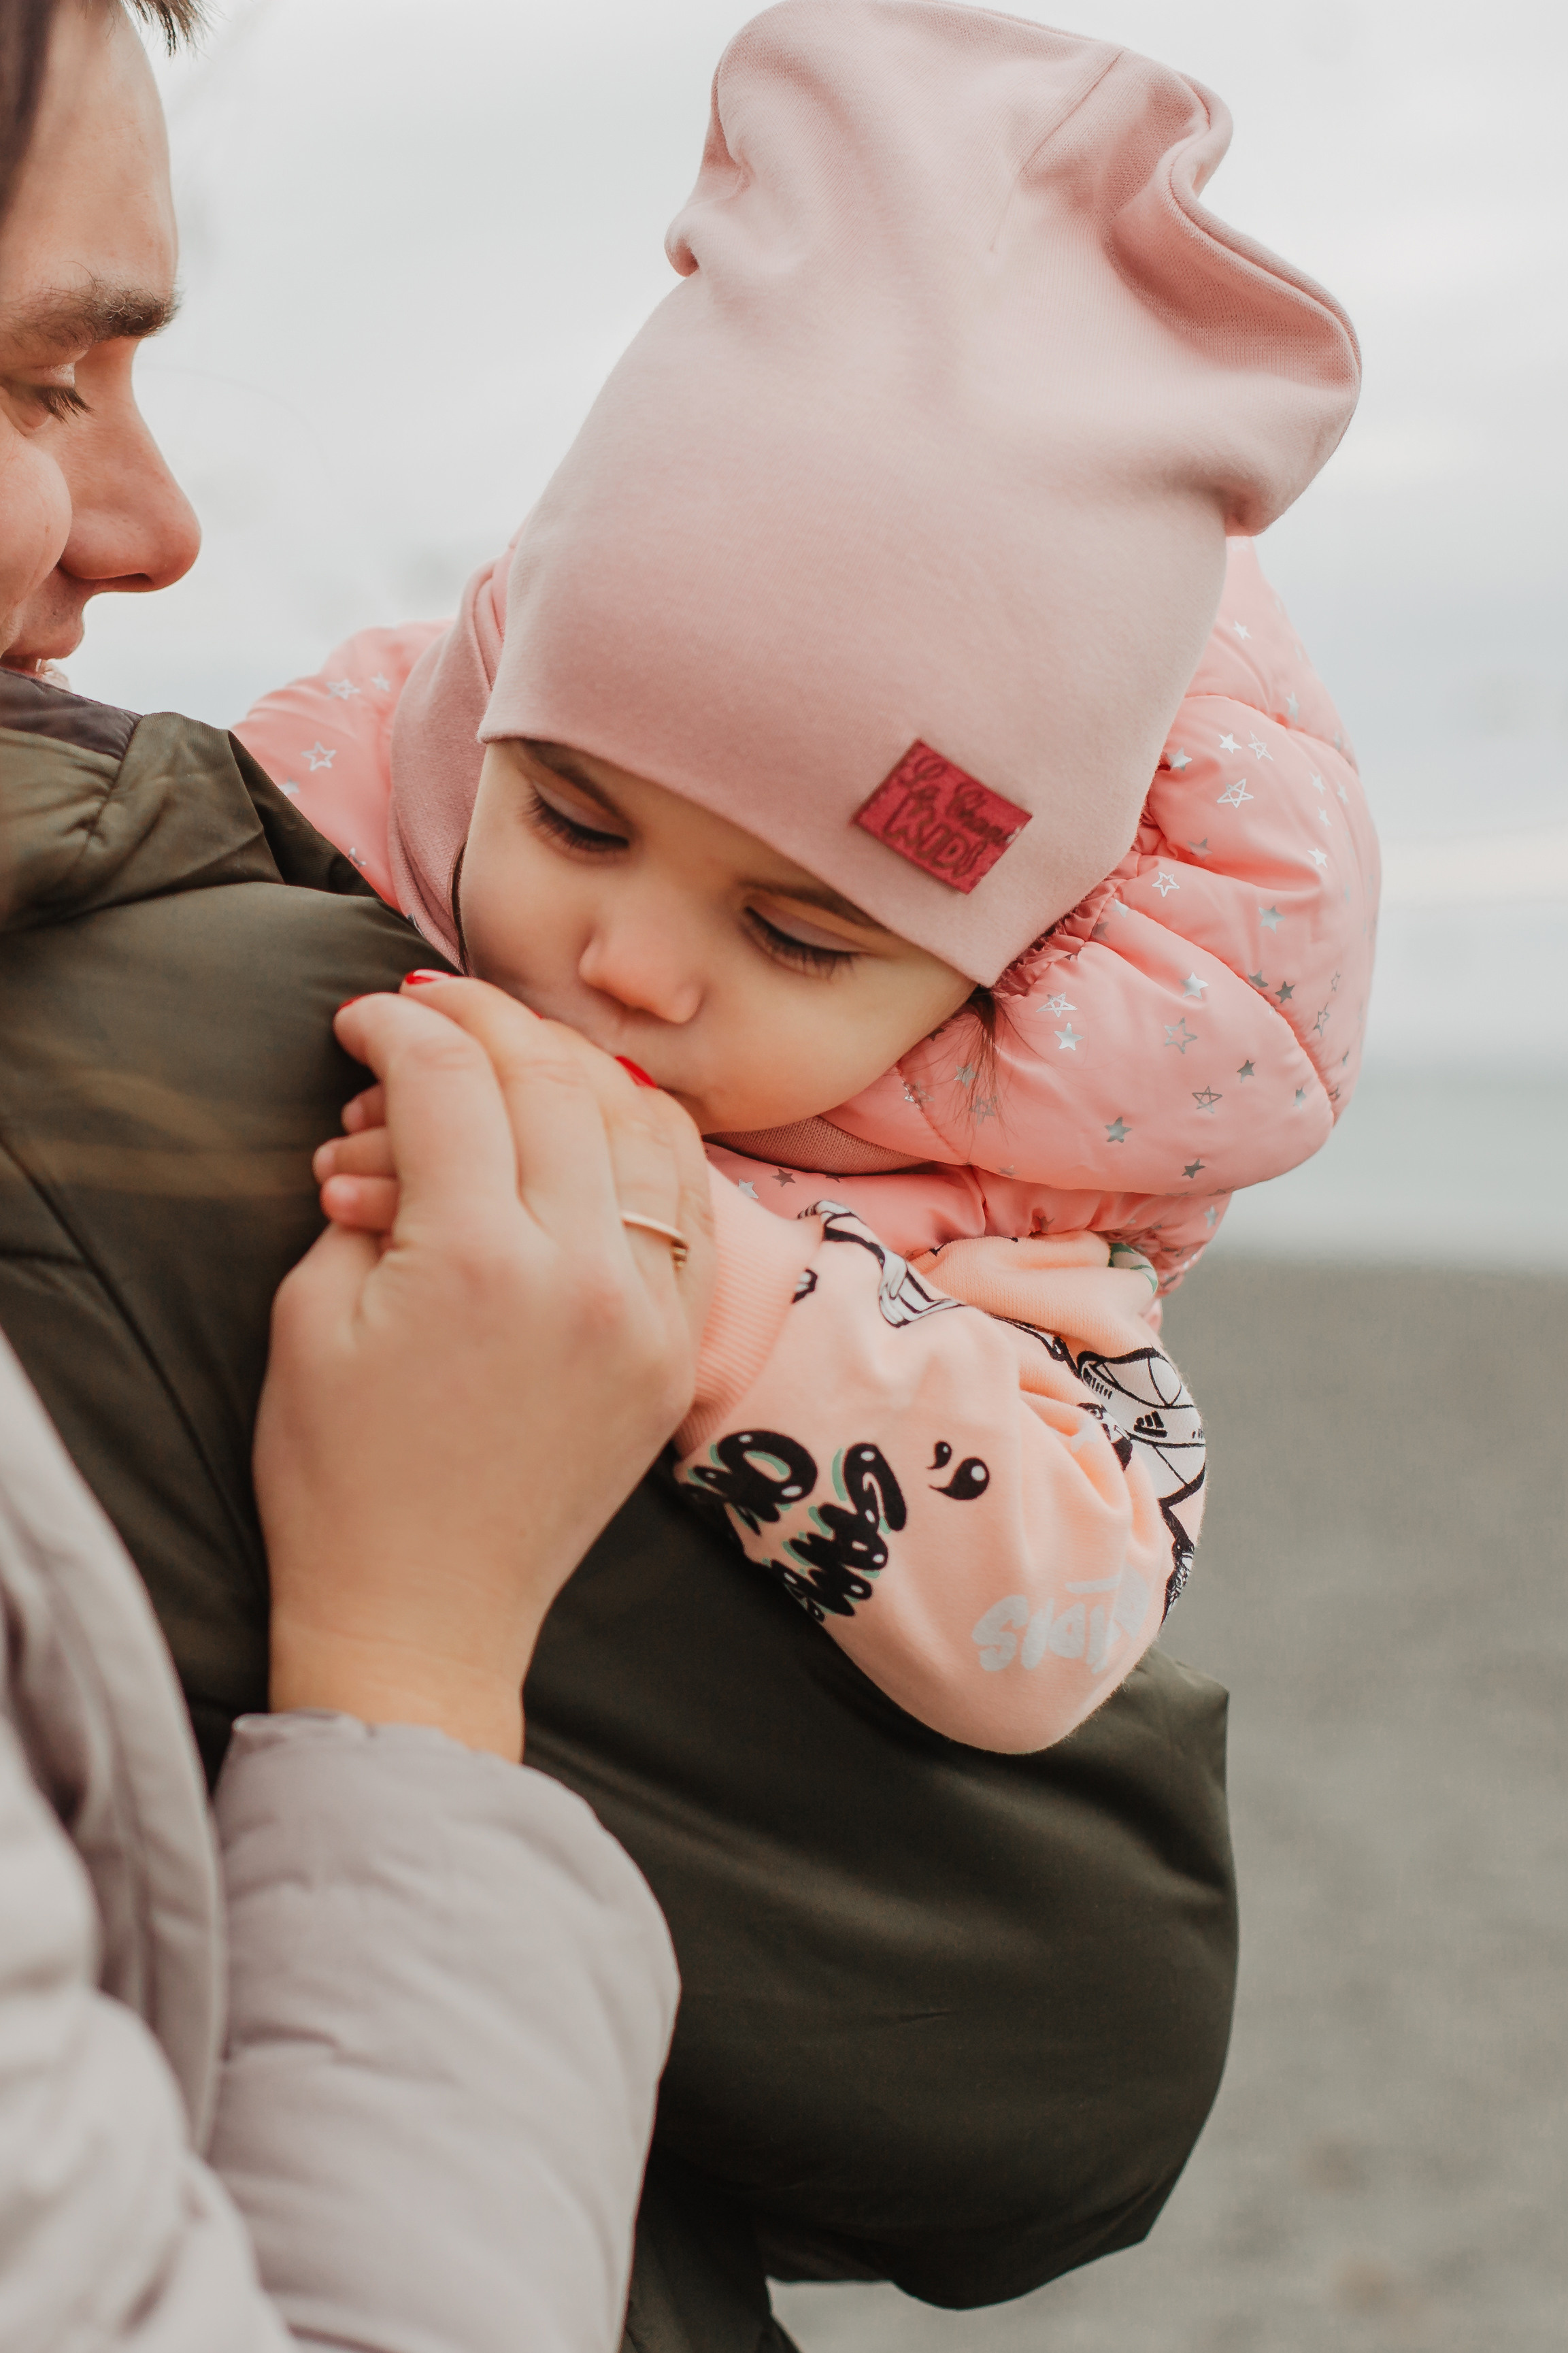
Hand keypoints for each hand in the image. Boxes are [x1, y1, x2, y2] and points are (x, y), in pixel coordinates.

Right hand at [255, 980, 714, 1760]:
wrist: (422, 1616)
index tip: (361, 1018)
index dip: (398, 1025)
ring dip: (577, 1068)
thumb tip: (396, 1116)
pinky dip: (647, 1144)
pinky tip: (597, 1124)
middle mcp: (583, 1275)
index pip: (451, 1079)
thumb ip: (364, 1193)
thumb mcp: (311, 1318)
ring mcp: (649, 1315)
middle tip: (430, 1011)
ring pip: (645, 1127)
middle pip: (556, 1082)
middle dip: (484, 1022)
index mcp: (475, 1262)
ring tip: (513, 1057)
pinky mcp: (677, 1351)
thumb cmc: (339, 1477)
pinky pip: (693, 1206)